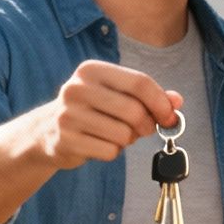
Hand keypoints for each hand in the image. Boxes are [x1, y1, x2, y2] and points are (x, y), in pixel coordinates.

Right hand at [24, 60, 182, 169]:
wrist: (47, 131)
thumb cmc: (91, 111)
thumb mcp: (117, 95)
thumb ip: (149, 96)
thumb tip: (177, 101)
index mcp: (91, 70)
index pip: (139, 82)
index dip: (161, 102)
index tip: (170, 116)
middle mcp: (77, 88)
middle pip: (134, 110)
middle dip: (147, 125)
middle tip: (144, 130)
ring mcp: (68, 114)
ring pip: (123, 134)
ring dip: (128, 140)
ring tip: (115, 135)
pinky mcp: (66, 139)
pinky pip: (109, 151)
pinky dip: (113, 152)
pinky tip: (99, 144)